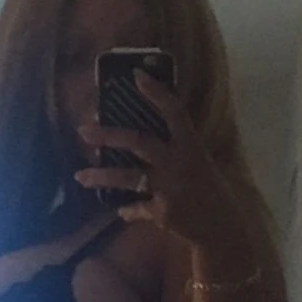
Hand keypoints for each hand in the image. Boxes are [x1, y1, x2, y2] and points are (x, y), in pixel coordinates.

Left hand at [73, 71, 249, 257]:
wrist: (222, 227)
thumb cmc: (208, 188)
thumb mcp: (197, 161)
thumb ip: (174, 148)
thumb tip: (142, 137)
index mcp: (190, 145)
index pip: (174, 111)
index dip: (156, 92)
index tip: (136, 75)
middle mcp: (178, 162)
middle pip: (139, 141)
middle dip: (109, 135)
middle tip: (83, 130)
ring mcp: (169, 188)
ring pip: (129, 178)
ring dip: (102, 176)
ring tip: (79, 176)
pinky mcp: (162, 212)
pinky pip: (137, 207)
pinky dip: (128, 209)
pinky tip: (120, 209)